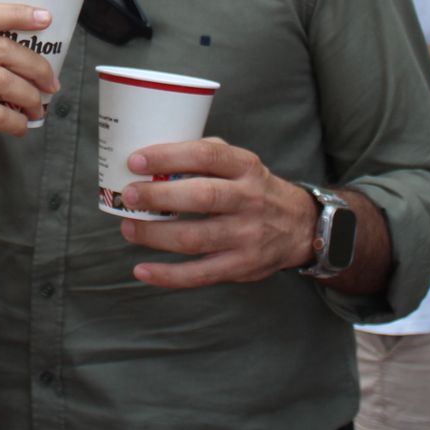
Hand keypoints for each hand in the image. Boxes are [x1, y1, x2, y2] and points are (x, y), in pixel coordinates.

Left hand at [115, 138, 318, 288]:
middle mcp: (249, 200)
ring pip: (195, 238)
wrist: (300, 226)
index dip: (169, 157)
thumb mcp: (242, 162)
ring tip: (128, 227)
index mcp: (246, 167)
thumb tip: (155, 154)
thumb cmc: (254, 188)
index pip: (206, 157)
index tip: (136, 160)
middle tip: (129, 195)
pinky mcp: (242, 266)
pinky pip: (200, 274)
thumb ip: (206, 155)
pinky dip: (168, 275)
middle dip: (159, 196)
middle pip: (201, 197)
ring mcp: (247, 236)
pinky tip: (141, 270)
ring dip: (155, 235)